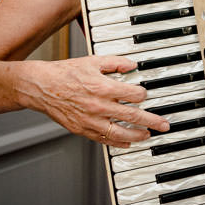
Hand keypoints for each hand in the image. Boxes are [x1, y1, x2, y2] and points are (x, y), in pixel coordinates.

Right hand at [15, 55, 169, 146]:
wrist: (41, 86)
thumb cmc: (65, 73)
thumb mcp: (93, 61)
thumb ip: (116, 62)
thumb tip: (132, 65)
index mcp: (103, 88)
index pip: (134, 95)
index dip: (143, 94)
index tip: (144, 95)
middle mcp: (99, 106)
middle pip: (133, 116)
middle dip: (152, 121)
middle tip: (164, 125)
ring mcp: (90, 120)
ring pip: (120, 133)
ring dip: (138, 135)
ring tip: (148, 136)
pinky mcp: (81, 129)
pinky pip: (103, 140)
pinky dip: (117, 143)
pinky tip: (127, 143)